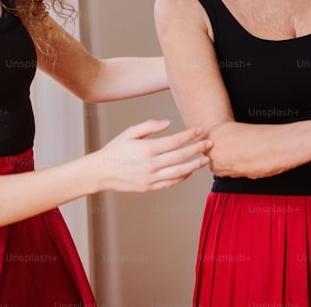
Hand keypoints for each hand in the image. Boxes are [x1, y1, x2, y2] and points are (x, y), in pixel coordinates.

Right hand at [92, 119, 211, 192]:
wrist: (100, 172)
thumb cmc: (115, 150)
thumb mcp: (129, 133)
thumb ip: (149, 126)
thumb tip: (168, 123)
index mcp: (147, 149)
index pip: (175, 141)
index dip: (190, 135)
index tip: (200, 130)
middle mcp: (151, 165)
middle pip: (181, 156)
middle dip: (198, 149)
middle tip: (210, 143)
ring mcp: (151, 178)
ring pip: (180, 172)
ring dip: (195, 166)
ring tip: (205, 159)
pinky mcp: (149, 187)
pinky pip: (171, 183)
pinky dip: (183, 177)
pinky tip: (190, 171)